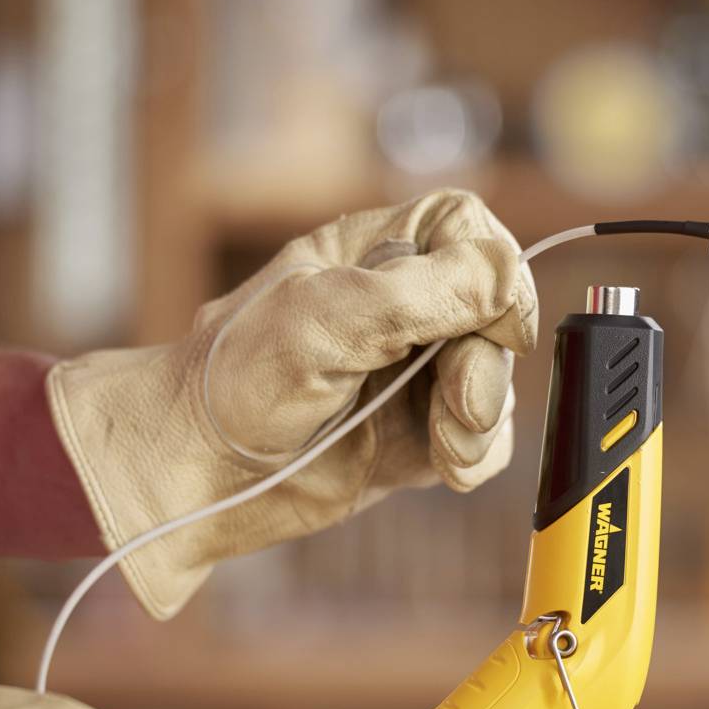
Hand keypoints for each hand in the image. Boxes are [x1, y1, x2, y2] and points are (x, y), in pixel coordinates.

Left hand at [49, 188, 538, 618]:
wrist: (198, 477)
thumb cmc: (236, 381)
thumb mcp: (327, 318)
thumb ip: (423, 292)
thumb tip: (510, 276)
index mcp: (373, 251)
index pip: (466, 230)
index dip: (496, 271)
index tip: (502, 324)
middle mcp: (402, 305)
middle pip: (495, 310)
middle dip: (486, 363)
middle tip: (457, 405)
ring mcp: (412, 373)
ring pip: (497, 377)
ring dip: (482, 416)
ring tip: (444, 447)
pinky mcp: (417, 433)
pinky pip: (483, 435)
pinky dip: (476, 453)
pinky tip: (447, 469)